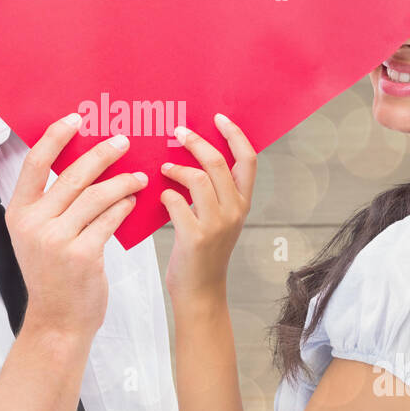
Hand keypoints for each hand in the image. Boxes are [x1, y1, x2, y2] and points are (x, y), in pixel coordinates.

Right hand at [6, 113, 147, 340]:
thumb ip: (52, 203)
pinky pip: (109, 219)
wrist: (58, 321)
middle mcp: (34, 224)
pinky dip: (124, 206)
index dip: (56, 136)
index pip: (34, 163)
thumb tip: (83, 162)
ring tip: (138, 175)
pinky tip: (133, 201)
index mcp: (18, 213)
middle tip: (123, 141)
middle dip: (102, 154)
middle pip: (72, 175)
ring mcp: (56, 240)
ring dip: (122, 181)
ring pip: (96, 196)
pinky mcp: (82, 256)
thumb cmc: (53, 275)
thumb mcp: (38, 236)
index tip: (77, 118)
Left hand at [160, 113, 256, 302]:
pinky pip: (176, 203)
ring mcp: (216, 225)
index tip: (218, 118)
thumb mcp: (220, 219)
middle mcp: (234, 211)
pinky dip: (165, 194)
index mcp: (243, 203)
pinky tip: (161, 196)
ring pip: (197, 178)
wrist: (201, 292)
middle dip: (195, 141)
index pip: (248, 159)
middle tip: (177, 132)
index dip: (235, 134)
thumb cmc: (204, 252)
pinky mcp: (195, 237)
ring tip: (164, 167)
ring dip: (176, 167)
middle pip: (218, 162)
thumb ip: (214, 191)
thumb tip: (194, 155)